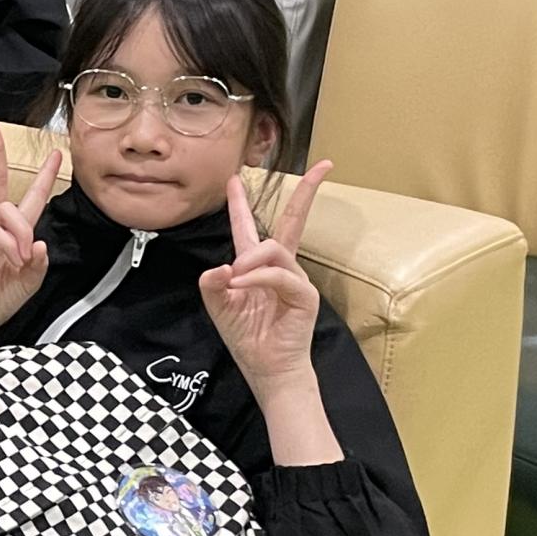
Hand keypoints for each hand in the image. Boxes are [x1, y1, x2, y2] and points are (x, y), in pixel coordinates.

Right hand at [0, 126, 62, 347]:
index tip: (56, 155)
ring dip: (22, 230)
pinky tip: (14, 261)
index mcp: (9, 235)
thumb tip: (40, 243)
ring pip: (5, 210)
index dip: (41, 176)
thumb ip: (38, 264)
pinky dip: (10, 246)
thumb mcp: (28, 284)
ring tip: (23, 256)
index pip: (25, 198)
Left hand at [199, 161, 331, 396]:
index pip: (249, 228)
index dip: (241, 204)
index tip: (235, 178)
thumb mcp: (220, 307)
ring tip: (236, 278)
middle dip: (306, 192)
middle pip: (292, 221)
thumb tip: (220, 267)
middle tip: (323, 167)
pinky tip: (243, 283)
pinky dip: (259, 277)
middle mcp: (280, 268)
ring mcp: (295, 279)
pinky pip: (280, 275)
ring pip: (275, 248)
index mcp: (257, 267)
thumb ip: (213, 285)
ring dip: (251, 259)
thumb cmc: (247, 338)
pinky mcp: (304, 295)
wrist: (266, 368)